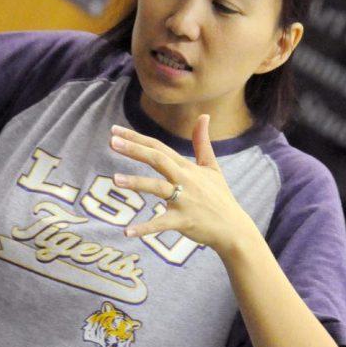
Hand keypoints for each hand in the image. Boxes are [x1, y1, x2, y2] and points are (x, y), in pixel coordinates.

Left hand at [109, 115, 251, 254]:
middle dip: (135, 150)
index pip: (159, 148)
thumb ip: (202, 142)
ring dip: (137, 183)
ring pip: (158, 188)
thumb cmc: (219, 197)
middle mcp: (185, 180)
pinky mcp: (183, 221)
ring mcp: (184, 200)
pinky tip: (126, 232)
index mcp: (187, 167)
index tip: (114, 130)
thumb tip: (204, 115)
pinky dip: (145, 228)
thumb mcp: (212, 167)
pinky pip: (161, 224)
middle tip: (112, 141)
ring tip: (115, 179)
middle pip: (158, 160)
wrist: (233, 228)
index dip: (137, 138)